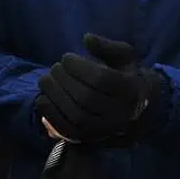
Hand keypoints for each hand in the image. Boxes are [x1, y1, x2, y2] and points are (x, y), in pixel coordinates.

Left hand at [34, 33, 164, 144]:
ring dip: (55, 96)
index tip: (66, 58)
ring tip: (46, 80)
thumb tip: (87, 38)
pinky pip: (67, 131)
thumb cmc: (126, 76)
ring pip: (76, 115)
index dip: (79, 67)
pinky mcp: (89, 139)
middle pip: (86, 98)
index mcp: (131, 90)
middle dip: (64, 80)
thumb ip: (107, 47)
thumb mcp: (124, 57)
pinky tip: (43, 98)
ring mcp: (105, 130)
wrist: (136, 110)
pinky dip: (50, 115)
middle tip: (54, 68)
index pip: (102, 80)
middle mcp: (120, 113)